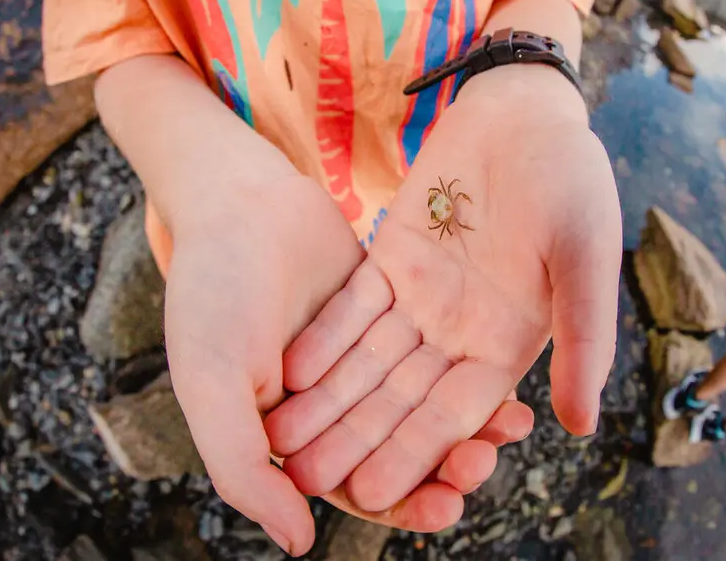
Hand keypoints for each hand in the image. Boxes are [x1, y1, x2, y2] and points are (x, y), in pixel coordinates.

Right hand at [162, 165, 533, 555]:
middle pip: (400, 446)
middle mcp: (332, 402)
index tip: (446, 506)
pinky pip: (436, 348)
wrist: (236, 198)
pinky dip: (467, 362)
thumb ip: (245, 470)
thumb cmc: (211, 293)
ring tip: (513, 424)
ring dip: (469, 418)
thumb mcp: (214, 384)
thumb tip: (300, 545)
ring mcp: (365, 355)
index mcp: (288, 432)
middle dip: (446, 462)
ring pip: (425, 399)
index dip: (402, 502)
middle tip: (483, 463)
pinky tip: (508, 374)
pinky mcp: (393, 310)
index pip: (354, 484)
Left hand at [265, 65, 622, 511]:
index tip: (371, 494)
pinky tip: (289, 370)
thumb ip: (584, 339)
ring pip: (369, 359)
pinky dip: (324, 338)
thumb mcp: (586, 256)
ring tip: (283, 438)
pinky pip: (353, 306)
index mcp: (509, 343)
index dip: (412, 454)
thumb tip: (582, 427)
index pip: (453, 413)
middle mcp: (461, 331)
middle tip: (306, 480)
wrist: (526, 111)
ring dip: (329, 399)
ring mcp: (424, 296)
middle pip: (400, 396)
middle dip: (355, 438)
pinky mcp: (393, 258)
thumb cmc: (571, 180)